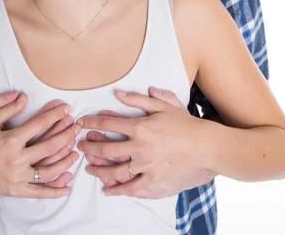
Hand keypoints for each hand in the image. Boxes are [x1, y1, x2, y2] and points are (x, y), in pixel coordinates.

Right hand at [0, 93, 79, 197]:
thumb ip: (5, 107)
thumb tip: (23, 96)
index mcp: (10, 139)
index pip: (39, 124)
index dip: (55, 115)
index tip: (67, 109)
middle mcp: (16, 159)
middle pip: (49, 146)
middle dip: (67, 134)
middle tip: (77, 127)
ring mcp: (18, 177)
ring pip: (49, 170)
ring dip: (66, 161)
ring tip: (76, 152)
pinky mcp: (17, 191)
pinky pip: (40, 192)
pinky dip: (55, 191)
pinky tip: (68, 187)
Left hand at [78, 87, 215, 197]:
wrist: (204, 145)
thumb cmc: (184, 123)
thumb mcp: (162, 105)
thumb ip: (138, 99)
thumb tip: (118, 94)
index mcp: (140, 126)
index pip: (108, 123)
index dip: (92, 122)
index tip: (81, 123)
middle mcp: (140, 146)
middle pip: (106, 147)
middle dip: (89, 145)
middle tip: (79, 145)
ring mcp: (146, 165)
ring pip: (114, 170)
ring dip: (98, 169)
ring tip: (89, 167)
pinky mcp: (154, 180)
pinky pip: (131, 187)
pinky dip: (117, 190)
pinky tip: (107, 189)